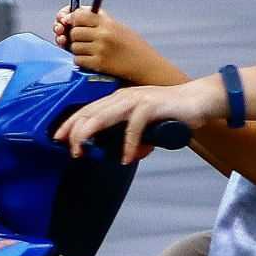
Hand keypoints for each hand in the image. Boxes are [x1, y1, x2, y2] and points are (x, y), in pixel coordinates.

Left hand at [50, 7, 161, 81]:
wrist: (145, 65)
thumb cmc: (131, 46)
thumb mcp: (118, 27)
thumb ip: (99, 21)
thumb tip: (72, 17)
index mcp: (108, 23)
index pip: (80, 15)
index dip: (73, 19)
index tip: (74, 24)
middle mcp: (104, 34)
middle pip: (74, 32)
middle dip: (75, 37)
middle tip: (83, 41)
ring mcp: (101, 49)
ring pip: (74, 47)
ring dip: (78, 50)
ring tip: (89, 51)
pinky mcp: (100, 64)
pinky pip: (78, 60)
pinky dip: (81, 61)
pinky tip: (90, 60)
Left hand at [54, 77, 226, 163]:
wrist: (197, 100)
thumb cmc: (170, 112)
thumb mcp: (144, 124)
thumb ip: (132, 137)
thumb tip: (125, 155)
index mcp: (117, 99)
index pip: (87, 110)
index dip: (70, 123)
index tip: (58, 139)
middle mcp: (122, 96)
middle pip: (89, 112)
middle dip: (74, 131)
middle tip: (69, 150)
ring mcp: (136, 99)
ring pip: (103, 116)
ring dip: (89, 135)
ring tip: (82, 152)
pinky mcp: (150, 106)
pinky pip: (133, 127)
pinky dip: (128, 144)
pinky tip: (127, 158)